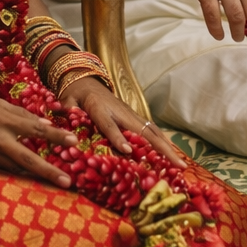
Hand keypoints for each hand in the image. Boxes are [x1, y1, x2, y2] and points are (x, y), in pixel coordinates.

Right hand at [0, 94, 79, 187]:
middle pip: (28, 158)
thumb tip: (46, 125)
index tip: (74, 142)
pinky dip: (20, 175)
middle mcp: (0, 139)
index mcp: (6, 119)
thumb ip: (23, 115)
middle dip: (49, 171)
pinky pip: (5, 170)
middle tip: (68, 181)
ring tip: (57, 184)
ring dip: (37, 177)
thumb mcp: (0, 104)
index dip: (56, 136)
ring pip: (18, 170)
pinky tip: (33, 180)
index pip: (36, 128)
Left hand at [58, 76, 186, 168]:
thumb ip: (69, 108)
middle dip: (163, 148)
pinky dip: (164, 144)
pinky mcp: (135, 119)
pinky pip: (152, 132)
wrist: (86, 82)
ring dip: (168, 148)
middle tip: (178, 165)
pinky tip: (172, 156)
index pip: (110, 125)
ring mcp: (132, 116)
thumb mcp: (70, 102)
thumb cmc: (76, 97)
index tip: (128, 151)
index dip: (118, 138)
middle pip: (146, 131)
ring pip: (154, 132)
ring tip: (180, 165)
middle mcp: (122, 113)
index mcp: (101, 110)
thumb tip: (65, 114)